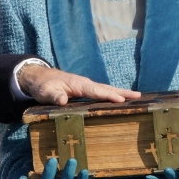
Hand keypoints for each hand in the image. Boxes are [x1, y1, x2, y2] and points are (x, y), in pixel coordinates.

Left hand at [18, 64, 139, 104]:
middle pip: (106, 88)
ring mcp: (86, 86)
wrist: (40, 77)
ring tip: (136, 97)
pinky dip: (112, 94)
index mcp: (78, 84)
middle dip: (122, 92)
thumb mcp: (45, 92)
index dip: (108, 95)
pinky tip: (120, 100)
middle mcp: (85, 84)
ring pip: (105, 89)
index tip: (121, 99)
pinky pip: (101, 92)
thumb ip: (53, 96)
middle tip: (138, 96)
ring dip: (120, 92)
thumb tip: (62, 100)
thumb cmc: (43, 86)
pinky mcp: (85, 90)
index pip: (95, 91)